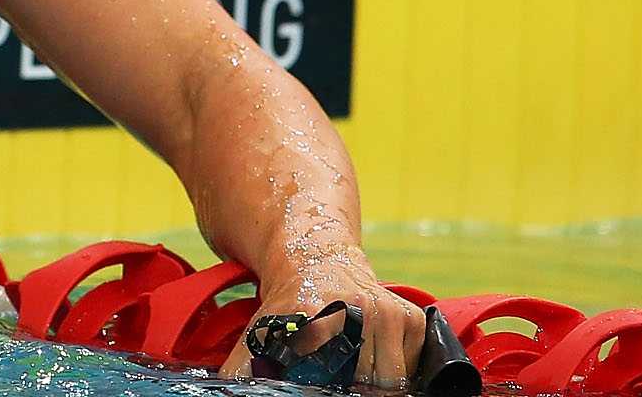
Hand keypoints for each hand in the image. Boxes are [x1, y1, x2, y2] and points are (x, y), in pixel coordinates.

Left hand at [220, 250, 429, 388]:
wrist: (317, 257)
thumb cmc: (290, 302)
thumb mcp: (261, 329)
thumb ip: (244, 364)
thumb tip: (227, 387)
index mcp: (315, 316)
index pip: (330, 376)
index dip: (330, 386)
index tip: (325, 383)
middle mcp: (356, 310)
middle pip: (365, 383)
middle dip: (352, 387)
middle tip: (337, 374)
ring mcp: (387, 311)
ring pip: (392, 379)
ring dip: (376, 381)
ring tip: (354, 367)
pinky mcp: (410, 315)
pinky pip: (413, 366)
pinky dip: (399, 370)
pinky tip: (376, 355)